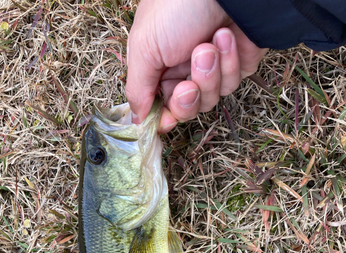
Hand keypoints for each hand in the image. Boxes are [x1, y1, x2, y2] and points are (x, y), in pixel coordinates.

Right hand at [125, 0, 268, 132]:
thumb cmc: (176, 6)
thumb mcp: (144, 47)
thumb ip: (137, 88)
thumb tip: (136, 119)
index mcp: (157, 66)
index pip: (159, 106)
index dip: (164, 117)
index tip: (168, 119)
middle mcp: (183, 69)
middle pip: (186, 109)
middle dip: (187, 100)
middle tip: (188, 84)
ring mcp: (212, 68)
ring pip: (210, 99)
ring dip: (209, 75)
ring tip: (208, 46)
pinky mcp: (237, 64)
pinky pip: (232, 82)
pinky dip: (229, 62)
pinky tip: (226, 37)